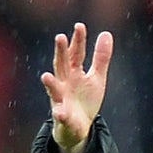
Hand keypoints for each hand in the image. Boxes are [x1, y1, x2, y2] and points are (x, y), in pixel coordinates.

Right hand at [40, 22, 110, 152]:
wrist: (77, 126)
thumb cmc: (85, 99)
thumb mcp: (97, 77)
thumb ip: (100, 58)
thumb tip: (106, 33)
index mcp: (73, 72)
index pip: (75, 54)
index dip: (78, 41)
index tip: (80, 26)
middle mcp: (64, 82)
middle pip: (61, 66)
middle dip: (60, 53)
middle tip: (60, 37)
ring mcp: (61, 99)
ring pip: (54, 90)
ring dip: (50, 83)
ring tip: (46, 76)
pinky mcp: (63, 117)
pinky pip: (60, 115)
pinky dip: (59, 114)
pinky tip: (59, 112)